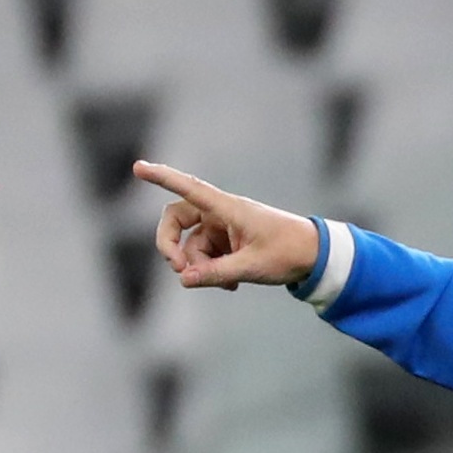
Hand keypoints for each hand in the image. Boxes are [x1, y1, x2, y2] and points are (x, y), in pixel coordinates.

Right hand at [132, 160, 321, 291]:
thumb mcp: (252, 267)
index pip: (188, 188)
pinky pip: (206, 256)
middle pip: (176, 221)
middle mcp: (220, 213)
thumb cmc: (288, 253)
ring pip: (192, 246)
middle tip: (180, 271)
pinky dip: (212, 271)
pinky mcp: (227, 242)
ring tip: (226, 283)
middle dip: (171, 246)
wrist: (315, 257)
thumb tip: (183, 280)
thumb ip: (217, 274)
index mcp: (227, 208)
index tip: (137, 167)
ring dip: (199, 267)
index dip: (161, 177)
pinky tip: (232, 285)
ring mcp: (222, 227)